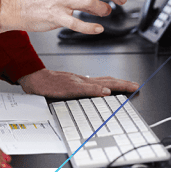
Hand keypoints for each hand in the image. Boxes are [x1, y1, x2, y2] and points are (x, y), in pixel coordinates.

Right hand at [17, 68, 139, 98]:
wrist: (34, 78)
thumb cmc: (48, 82)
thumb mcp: (66, 84)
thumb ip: (80, 87)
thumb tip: (94, 92)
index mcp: (82, 80)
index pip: (104, 81)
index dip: (119, 83)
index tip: (131, 84)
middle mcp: (82, 80)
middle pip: (106, 81)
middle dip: (123, 84)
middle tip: (136, 85)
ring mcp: (76, 83)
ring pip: (100, 83)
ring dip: (115, 86)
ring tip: (128, 87)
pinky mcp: (69, 88)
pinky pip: (85, 90)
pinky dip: (96, 90)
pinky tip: (105, 92)